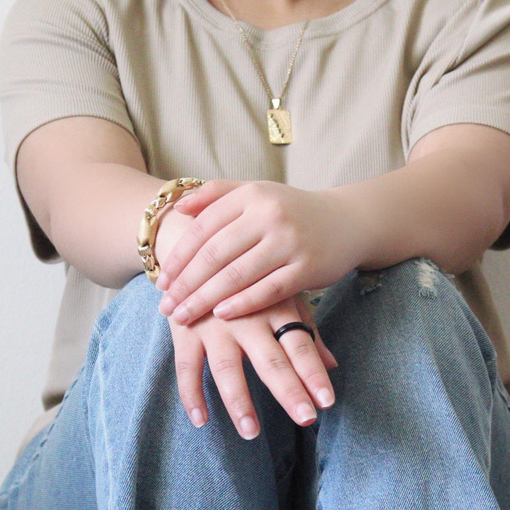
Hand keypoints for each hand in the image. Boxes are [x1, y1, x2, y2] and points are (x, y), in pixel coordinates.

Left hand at [155, 180, 366, 324]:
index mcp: (251, 195)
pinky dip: (242, 303)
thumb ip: (217, 195)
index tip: (162, 281)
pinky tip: (221, 315)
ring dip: (205, 299)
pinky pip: (268, 290)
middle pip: (215, 254)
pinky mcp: (308, 268)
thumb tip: (178, 208)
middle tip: (165, 306)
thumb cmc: (292, 211)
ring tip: (183, 316)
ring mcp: (290, 242)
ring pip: (237, 275)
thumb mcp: (257, 193)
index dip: (179, 257)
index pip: (203, 228)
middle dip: (186, 284)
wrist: (347, 222)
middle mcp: (269, 215)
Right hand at [168, 291, 337, 439]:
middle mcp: (247, 318)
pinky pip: (186, 368)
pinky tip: (201, 420)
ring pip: (226, 368)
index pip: (300, 346)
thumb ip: (306, 330)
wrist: (195, 245)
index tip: (327, 401)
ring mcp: (214, 326)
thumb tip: (333, 365)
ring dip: (239, 401)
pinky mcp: (185, 331)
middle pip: (270, 360)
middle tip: (305, 418)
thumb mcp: (280, 297)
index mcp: (276, 308)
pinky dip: (191, 395)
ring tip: (251, 432)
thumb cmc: (249, 278)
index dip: (313, 373)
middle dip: (289, 390)